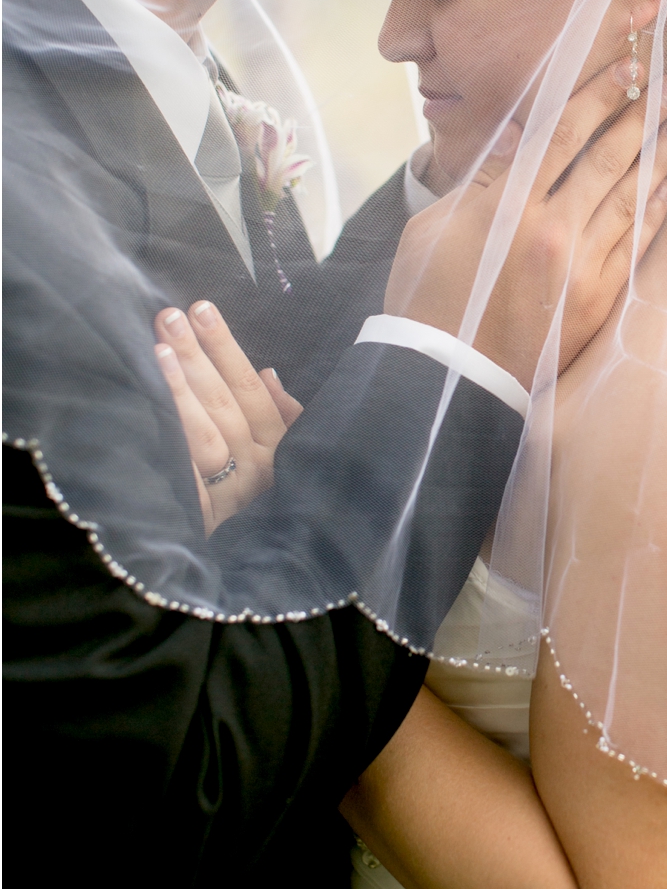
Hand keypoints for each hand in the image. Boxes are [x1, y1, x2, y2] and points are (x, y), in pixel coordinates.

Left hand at [154, 302, 301, 533]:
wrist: (266, 579)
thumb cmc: (276, 509)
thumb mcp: (294, 462)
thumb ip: (286, 418)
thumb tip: (269, 373)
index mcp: (281, 450)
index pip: (253, 389)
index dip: (227, 348)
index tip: (203, 309)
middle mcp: (258, 470)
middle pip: (225, 403)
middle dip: (197, 354)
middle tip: (171, 315)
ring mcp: (229, 494)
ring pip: (204, 433)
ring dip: (181, 387)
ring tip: (159, 345)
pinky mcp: (200, 516)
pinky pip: (182, 469)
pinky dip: (168, 434)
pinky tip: (149, 403)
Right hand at [384, 63, 666, 387]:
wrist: (450, 379)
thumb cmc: (429, 300)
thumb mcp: (434, 229)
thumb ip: (482, 181)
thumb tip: (517, 136)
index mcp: (507, 206)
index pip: (562, 134)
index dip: (597, 96)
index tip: (626, 69)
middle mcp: (551, 230)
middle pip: (606, 158)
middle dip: (641, 115)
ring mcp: (580, 267)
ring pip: (629, 198)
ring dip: (659, 157)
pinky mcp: (597, 301)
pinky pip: (634, 246)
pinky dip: (654, 213)